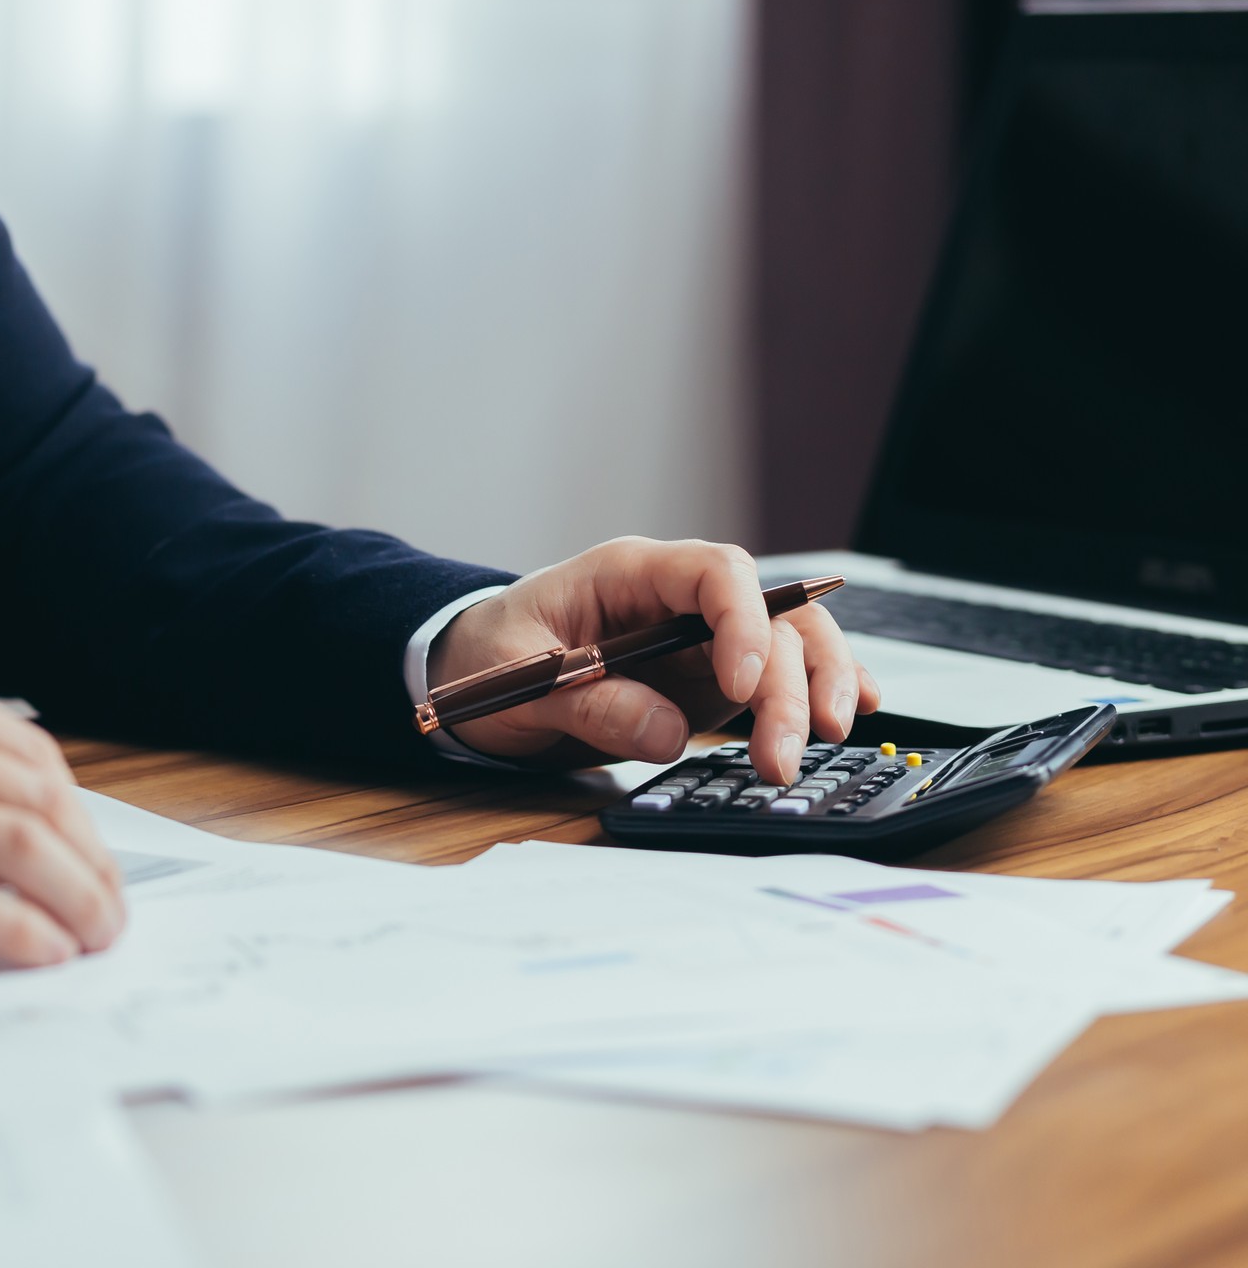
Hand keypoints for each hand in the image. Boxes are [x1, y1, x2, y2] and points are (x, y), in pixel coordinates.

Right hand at [0, 656, 123, 965]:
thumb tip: (22, 807)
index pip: (29, 753)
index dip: (82, 816)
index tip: (96, 858)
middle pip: (37, 799)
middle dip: (93, 863)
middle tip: (111, 907)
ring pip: (18, 845)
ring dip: (75, 899)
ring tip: (92, 935)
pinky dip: (21, 930)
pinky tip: (42, 949)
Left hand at [428, 538, 879, 783]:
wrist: (471, 672)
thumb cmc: (487, 657)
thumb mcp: (516, 680)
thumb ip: (585, 701)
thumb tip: (665, 732)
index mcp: (628, 573)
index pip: (715, 573)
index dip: (743, 623)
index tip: (741, 687)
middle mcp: (679, 600)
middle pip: (767, 617)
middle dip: (788, 683)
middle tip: (781, 753)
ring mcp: (702, 640)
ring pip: (789, 644)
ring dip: (812, 692)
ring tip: (816, 746)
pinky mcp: (709, 682)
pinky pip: (779, 675)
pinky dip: (818, 687)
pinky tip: (855, 708)